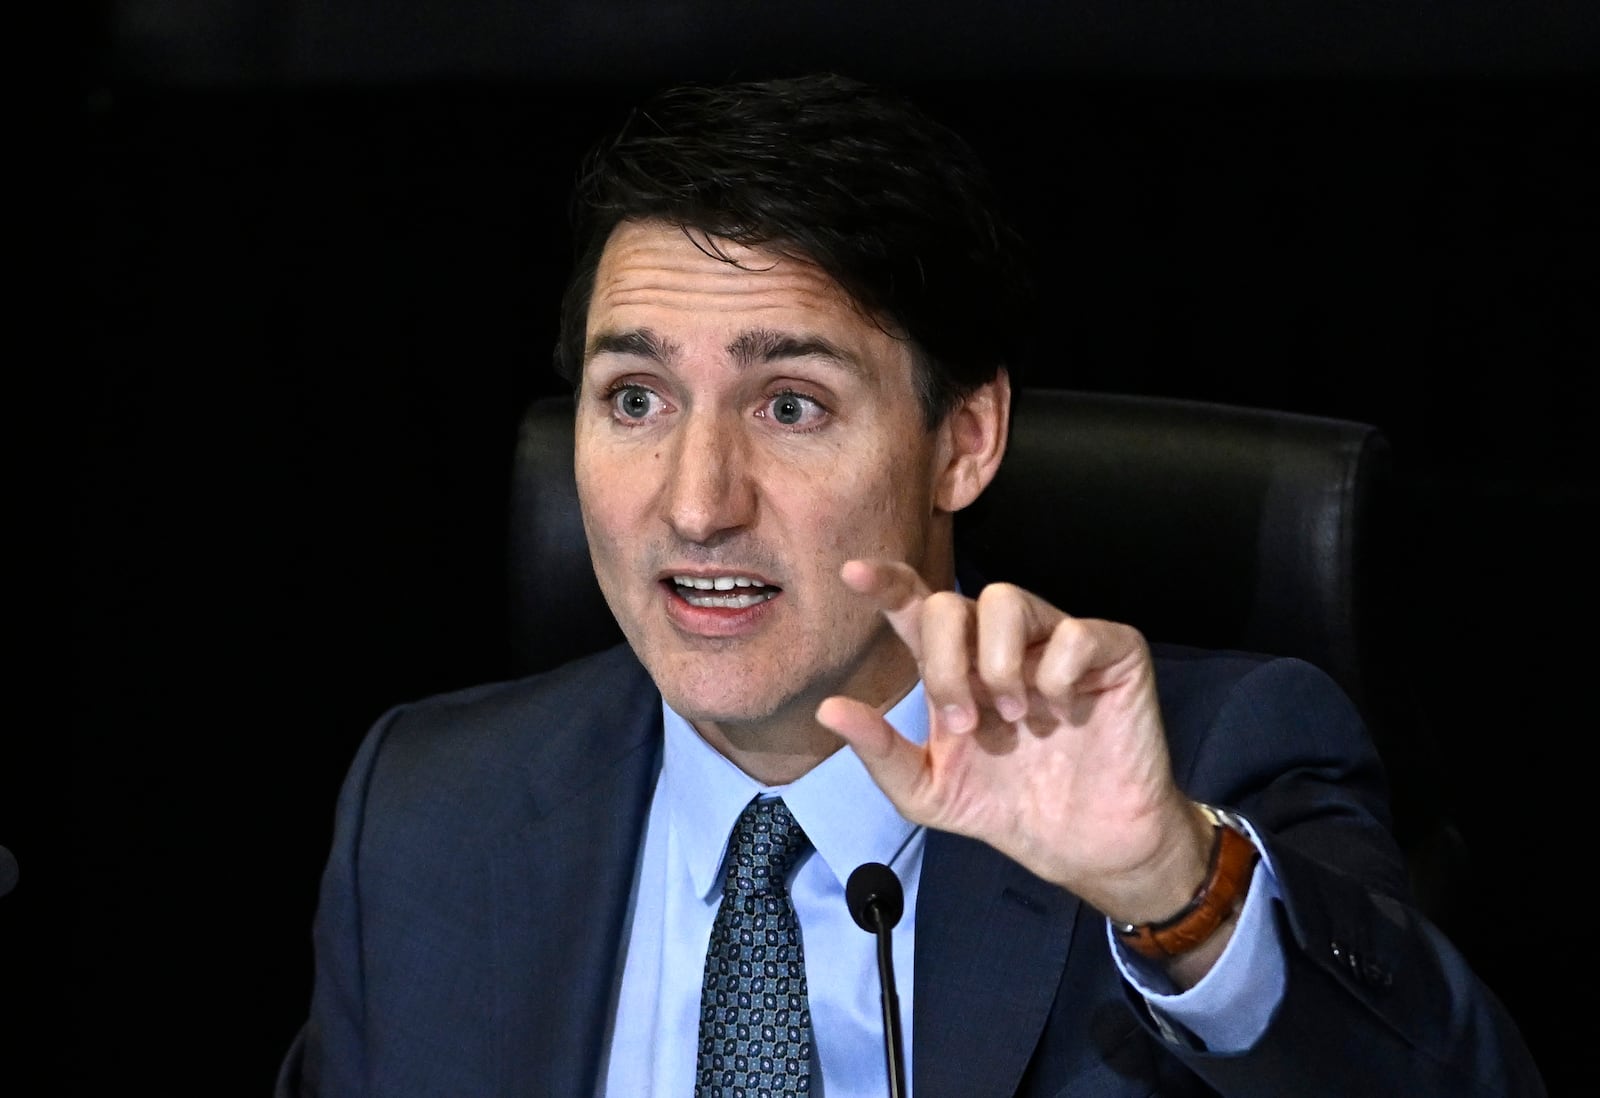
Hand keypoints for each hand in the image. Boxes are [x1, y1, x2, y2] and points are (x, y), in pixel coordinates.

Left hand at [816, 560, 1213, 926]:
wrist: (1082, 846)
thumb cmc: (1005, 808)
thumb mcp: (928, 791)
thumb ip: (880, 750)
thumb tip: (828, 710)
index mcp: (954, 666)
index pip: (915, 605)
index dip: (885, 583)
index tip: (852, 576)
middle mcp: (1000, 644)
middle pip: (950, 603)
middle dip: (945, 664)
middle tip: (965, 724)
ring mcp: (1055, 641)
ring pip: (1006, 598)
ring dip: (998, 663)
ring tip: (1014, 716)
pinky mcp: (1111, 652)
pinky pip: (1076, 631)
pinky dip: (1061, 674)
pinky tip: (1066, 712)